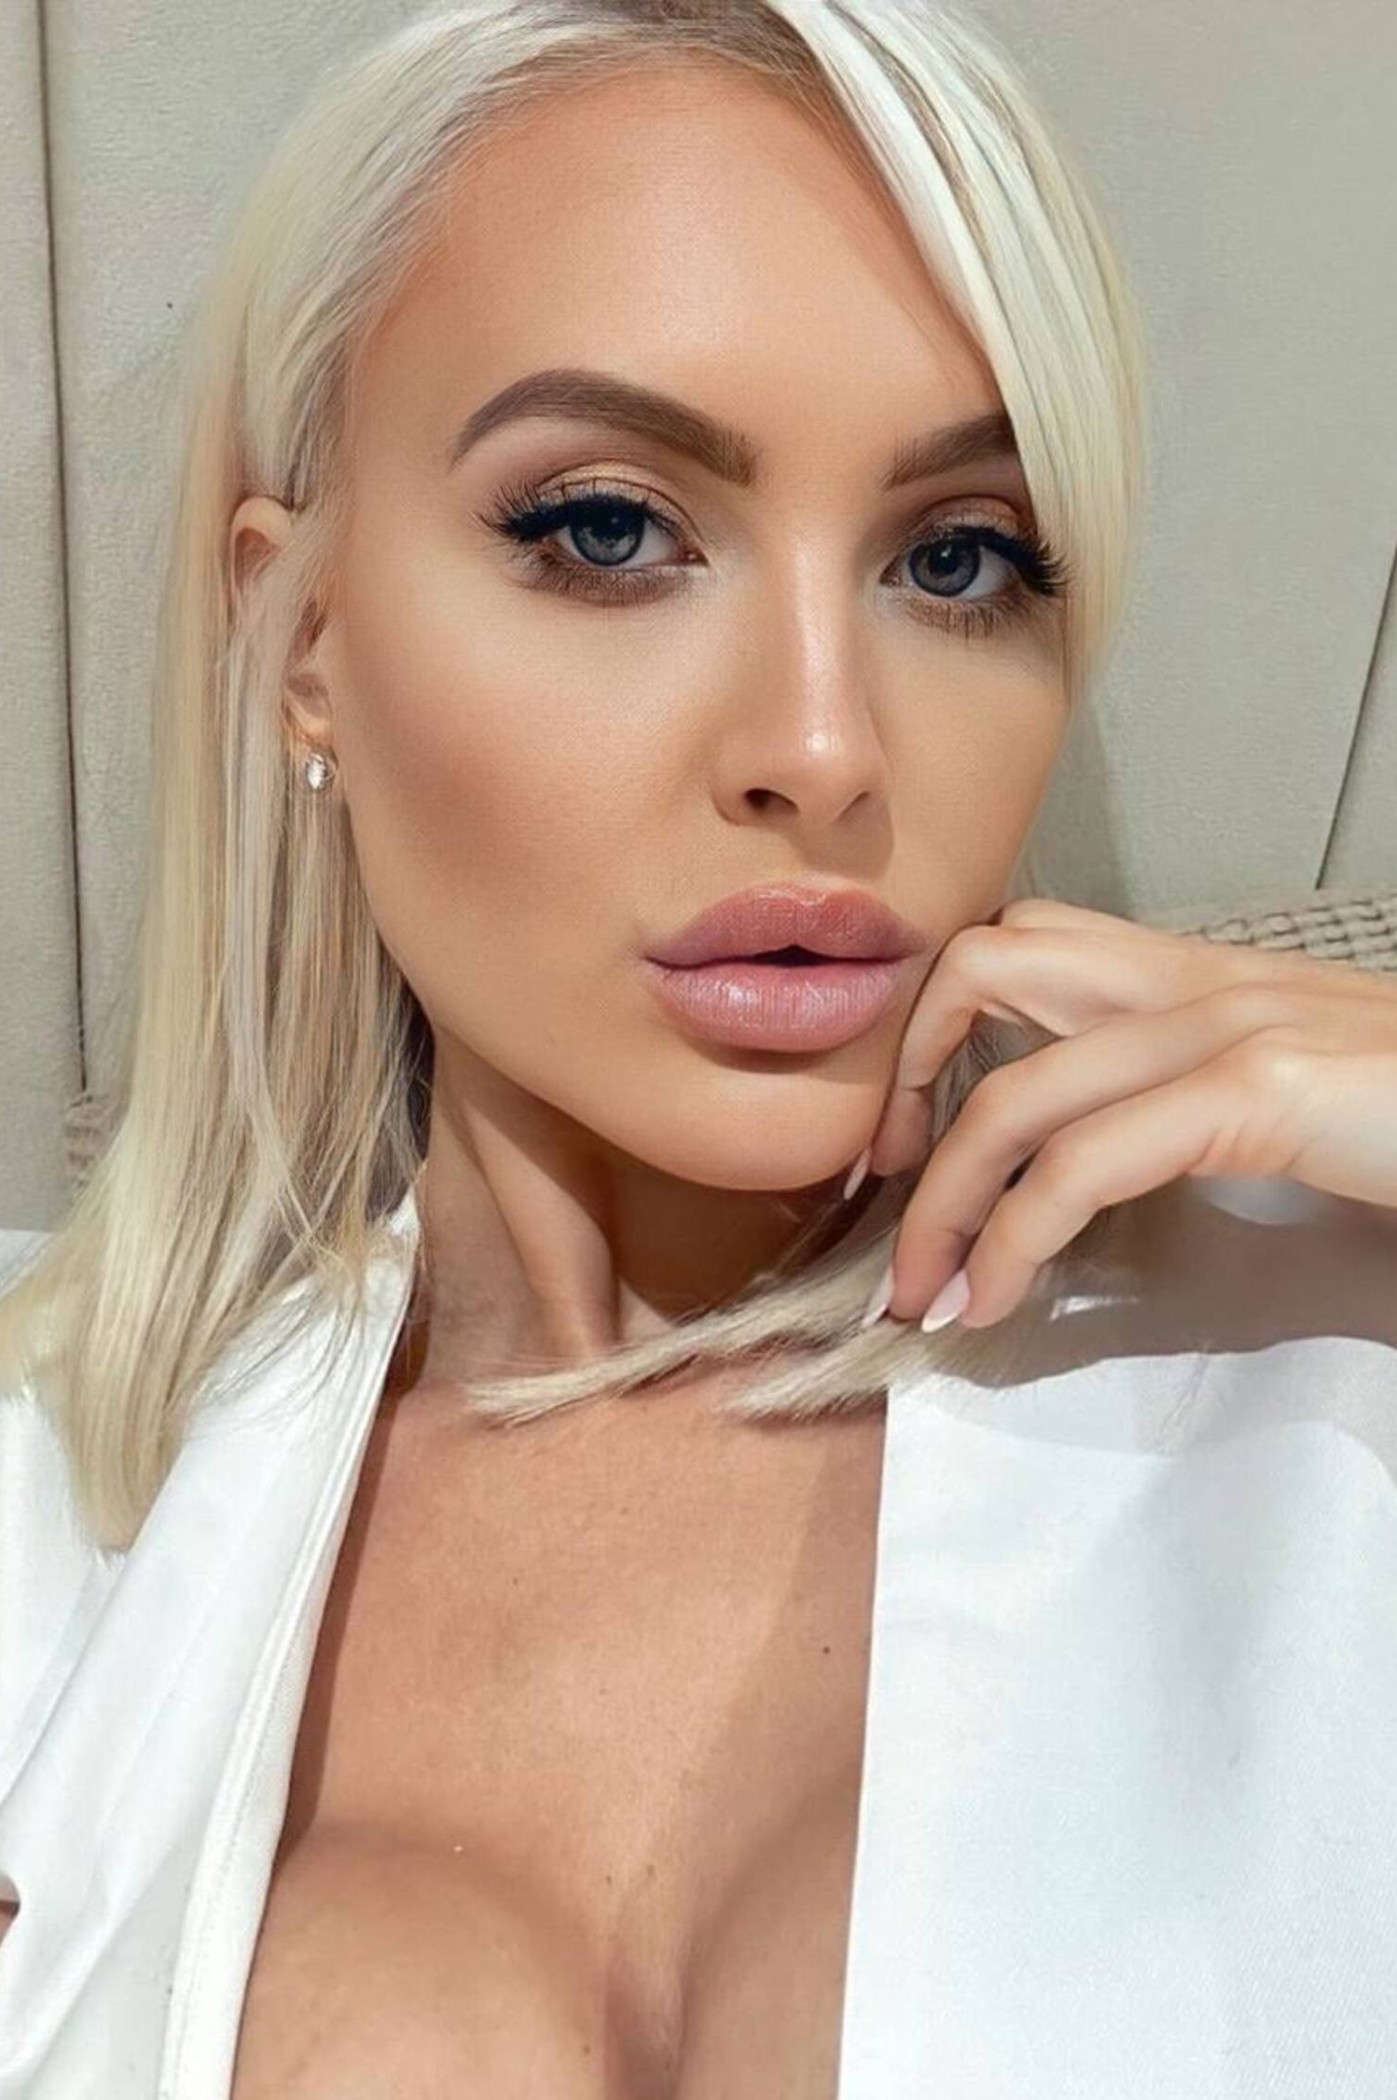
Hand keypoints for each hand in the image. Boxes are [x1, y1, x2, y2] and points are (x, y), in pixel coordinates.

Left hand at [857, 896, 1396, 1330]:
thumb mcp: (1280, 1100)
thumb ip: (1182, 1107)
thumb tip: (1079, 1175)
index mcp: (1200, 974)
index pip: (1019, 945)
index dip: (932, 1037)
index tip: (908, 1152)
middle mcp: (1200, 975)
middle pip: (984, 972)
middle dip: (906, 1093)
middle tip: (887, 1211)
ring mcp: (1228, 1025)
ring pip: (1016, 1089)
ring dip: (939, 1204)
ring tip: (922, 1294)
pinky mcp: (1260, 1090)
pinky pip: (1082, 1165)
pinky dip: (1011, 1240)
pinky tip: (994, 1299)